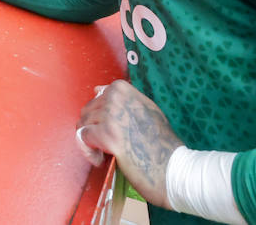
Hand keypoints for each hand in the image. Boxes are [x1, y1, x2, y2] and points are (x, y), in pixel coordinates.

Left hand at [76, 80, 182, 207]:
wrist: (173, 166)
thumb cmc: (161, 142)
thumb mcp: (145, 109)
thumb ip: (122, 99)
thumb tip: (96, 90)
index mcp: (123, 89)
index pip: (97, 98)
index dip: (101, 117)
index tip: (112, 130)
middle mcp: (116, 97)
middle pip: (87, 111)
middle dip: (94, 130)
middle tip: (108, 145)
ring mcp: (111, 115)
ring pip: (83, 124)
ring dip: (91, 142)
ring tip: (106, 153)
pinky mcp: (107, 135)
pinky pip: (82, 138)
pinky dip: (89, 152)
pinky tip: (101, 159)